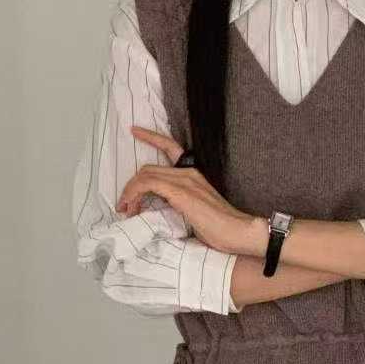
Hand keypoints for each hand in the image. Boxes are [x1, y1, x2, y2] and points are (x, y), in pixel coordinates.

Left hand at [119, 126, 267, 257]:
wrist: (239, 232)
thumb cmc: (222, 230)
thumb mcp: (196, 213)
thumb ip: (180, 206)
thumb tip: (161, 213)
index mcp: (193, 175)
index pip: (170, 148)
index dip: (151, 137)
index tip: (135, 131)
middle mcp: (188, 173)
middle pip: (149, 169)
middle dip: (131, 186)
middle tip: (125, 207)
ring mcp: (185, 181)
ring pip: (145, 175)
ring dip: (130, 192)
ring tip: (126, 210)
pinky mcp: (181, 192)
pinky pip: (148, 184)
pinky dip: (134, 193)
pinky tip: (130, 206)